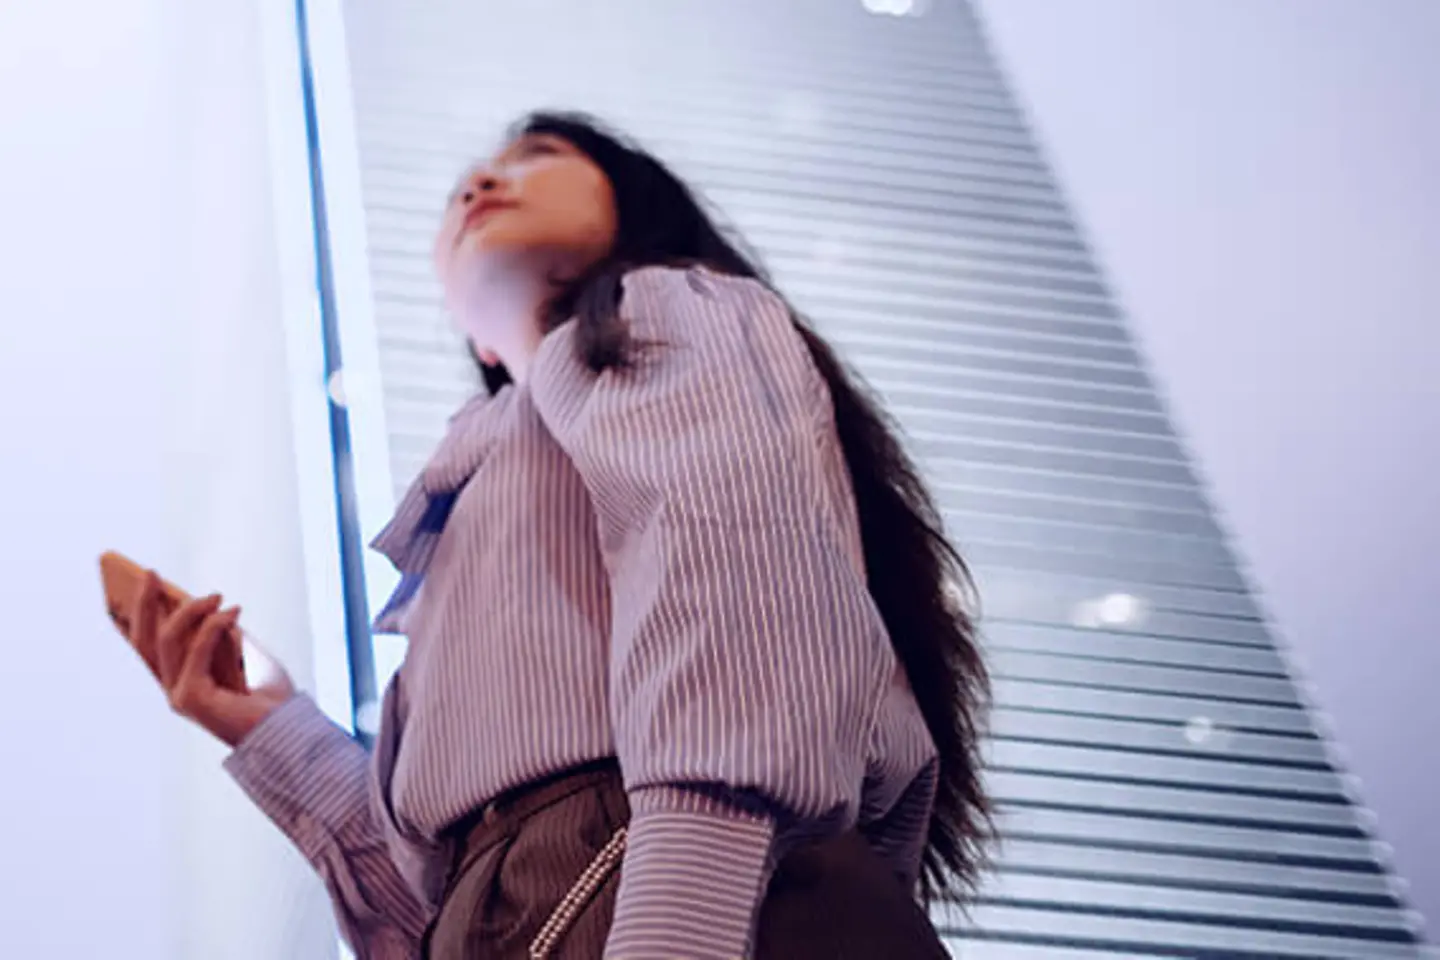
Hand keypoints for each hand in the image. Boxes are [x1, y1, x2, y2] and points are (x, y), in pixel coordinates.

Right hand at [128, 570, 295, 747]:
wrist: (288, 730)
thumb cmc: (271, 697)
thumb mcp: (244, 655)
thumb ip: (222, 635)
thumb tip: (208, 605)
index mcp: (182, 682)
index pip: (148, 646)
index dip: (139, 614)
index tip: (144, 581)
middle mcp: (174, 690)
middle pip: (145, 641)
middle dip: (144, 604)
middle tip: (151, 573)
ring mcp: (179, 696)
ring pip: (167, 641)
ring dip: (191, 611)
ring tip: (216, 595)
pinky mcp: (192, 699)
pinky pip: (197, 651)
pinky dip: (214, 626)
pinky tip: (234, 611)